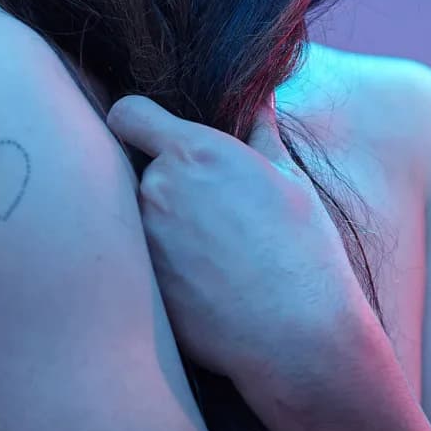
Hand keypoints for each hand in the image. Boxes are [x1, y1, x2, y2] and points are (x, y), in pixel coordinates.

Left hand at [105, 93, 384, 409]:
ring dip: (157, 221)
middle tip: (203, 210)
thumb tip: (259, 97)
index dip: (136, 121)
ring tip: (208, 250)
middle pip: (132, 166)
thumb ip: (261, 133)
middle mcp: (156, 187)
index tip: (149, 134)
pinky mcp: (136, 276)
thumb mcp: (290, 182)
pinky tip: (198, 279)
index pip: (127, 114)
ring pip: (133, 212)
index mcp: (194, 153)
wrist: (296, 334)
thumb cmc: (303, 252)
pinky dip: (158, 259)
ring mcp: (140, 234)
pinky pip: (135, 254)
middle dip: (158, 178)